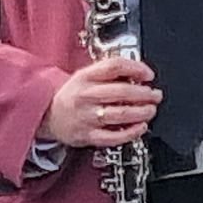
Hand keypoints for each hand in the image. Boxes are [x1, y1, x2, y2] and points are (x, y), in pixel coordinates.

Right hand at [41, 54, 161, 150]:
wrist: (48, 115)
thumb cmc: (72, 96)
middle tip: (155, 95)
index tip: (148, 75)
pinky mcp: (88, 135)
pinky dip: (132, 132)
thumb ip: (109, 74)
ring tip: (150, 110)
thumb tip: (139, 74)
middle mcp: (85, 96)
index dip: (136, 68)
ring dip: (142, 112)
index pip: (114, 67)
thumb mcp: (85, 77)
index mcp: (85, 77)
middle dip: (145, 94)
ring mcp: (86, 117)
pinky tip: (141, 127)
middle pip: (122, 91)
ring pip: (121, 114)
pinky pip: (114, 136)